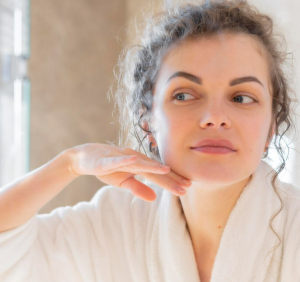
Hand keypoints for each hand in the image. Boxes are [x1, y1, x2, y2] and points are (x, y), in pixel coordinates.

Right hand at [67, 143, 190, 201]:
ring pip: (139, 163)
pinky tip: (134, 160)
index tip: (187, 188)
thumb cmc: (107, 168)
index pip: (158, 175)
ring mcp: (120, 158)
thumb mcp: (123, 181)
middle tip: (185, 186)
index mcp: (139, 164)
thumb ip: (138, 188)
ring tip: (166, 170)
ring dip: (152, 166)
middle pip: (153, 170)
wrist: (85, 158)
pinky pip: (116, 160)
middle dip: (169, 178)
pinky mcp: (106, 159)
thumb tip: (154, 198)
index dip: (172, 181)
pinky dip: (124, 160)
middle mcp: (133, 159)